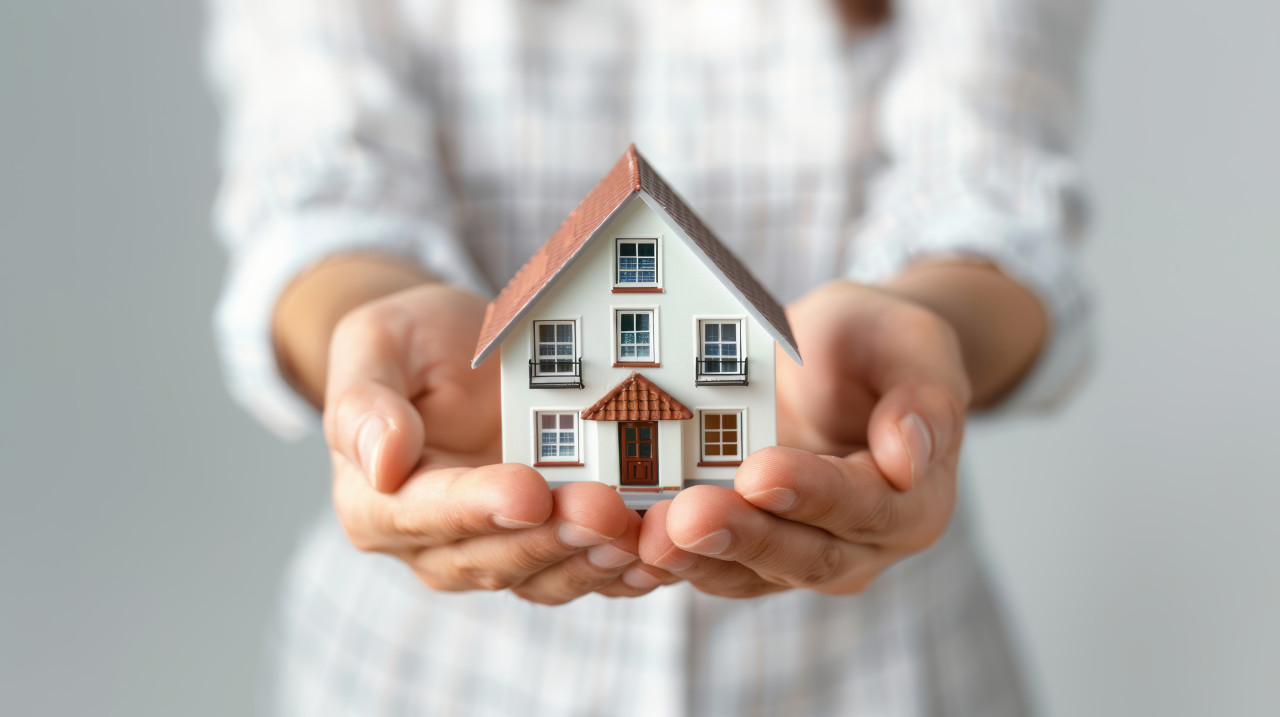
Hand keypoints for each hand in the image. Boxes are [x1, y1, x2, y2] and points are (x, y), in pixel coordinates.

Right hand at [320, 280, 670, 603]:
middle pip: (491, 557)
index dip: (478, 508)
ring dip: (591, 560)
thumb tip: (381, 463)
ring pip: (541, 576)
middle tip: (604, 509)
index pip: (426, 514)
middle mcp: (432, 544)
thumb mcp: (374, 345)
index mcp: (376, 503)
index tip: (528, 491)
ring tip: (637, 533)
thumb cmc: (408, 343)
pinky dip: (621, 571)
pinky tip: (658, 556)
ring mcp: (493, 550)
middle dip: (551, 536)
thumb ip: (366, 403)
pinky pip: (582, 571)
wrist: (452, 351)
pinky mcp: (546, 545)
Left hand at [638, 279, 972, 596]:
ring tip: (645, 535)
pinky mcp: (745, 553)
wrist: (844, 366)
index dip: (812, 493)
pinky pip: (706, 565)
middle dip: (742, 536)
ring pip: (746, 573)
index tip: (760, 470)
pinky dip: (667, 560)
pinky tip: (623, 542)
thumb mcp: (911, 342)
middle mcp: (861, 546)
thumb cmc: (878, 346)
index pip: (865, 506)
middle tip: (686, 516)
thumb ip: (923, 395)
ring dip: (695, 559)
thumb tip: (911, 453)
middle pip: (802, 556)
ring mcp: (799, 558)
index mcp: (915, 501)